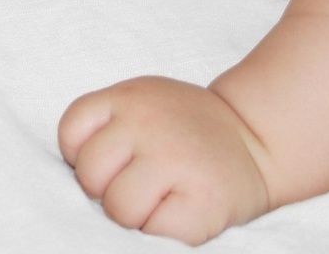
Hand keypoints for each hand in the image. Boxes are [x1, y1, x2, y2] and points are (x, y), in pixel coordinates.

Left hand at [57, 76, 270, 244]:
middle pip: (90, 176)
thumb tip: (76, 183)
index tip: (113, 160)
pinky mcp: (200, 204)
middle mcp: (148, 123)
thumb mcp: (142, 105)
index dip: (82, 157)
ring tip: (162, 196)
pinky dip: (163, 230)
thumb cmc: (186, 132)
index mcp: (129, 97)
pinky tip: (182, 208)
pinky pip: (153, 232)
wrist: (257, 140)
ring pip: (118, 209)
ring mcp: (175, 161)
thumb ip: (106, 128)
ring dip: (135, 214)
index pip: (71, 133)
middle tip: (141, 181)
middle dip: (108, 189)